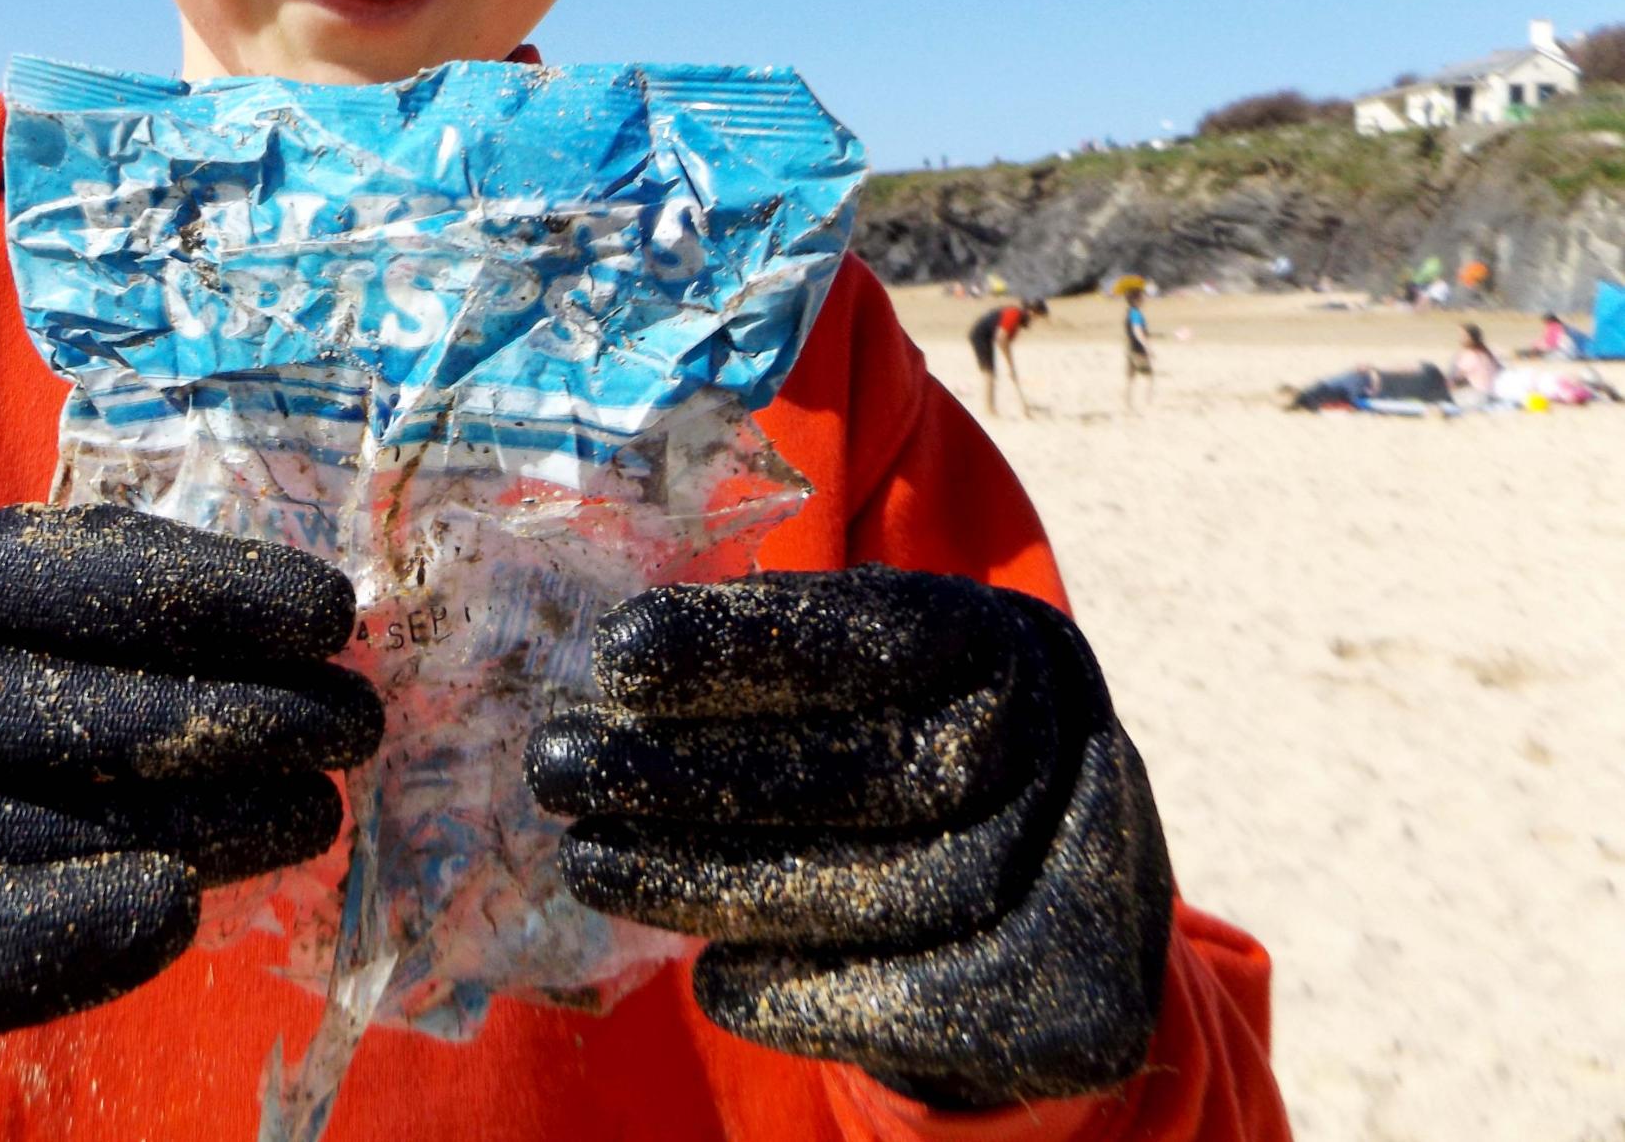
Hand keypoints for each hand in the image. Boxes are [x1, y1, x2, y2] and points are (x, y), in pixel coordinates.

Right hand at [0, 504, 382, 1125]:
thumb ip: (77, 642)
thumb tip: (281, 636)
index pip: (53, 571)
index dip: (202, 586)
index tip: (327, 613)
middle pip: (57, 695)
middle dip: (227, 709)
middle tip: (353, 725)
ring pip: (36, 813)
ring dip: (198, 820)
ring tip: (313, 812)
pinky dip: (81, 925)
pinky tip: (183, 909)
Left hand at [526, 564, 1171, 1108]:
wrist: (1068, 903)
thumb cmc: (912, 754)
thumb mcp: (877, 676)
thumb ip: (774, 659)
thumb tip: (608, 668)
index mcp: (1005, 646)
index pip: (870, 633)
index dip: (741, 642)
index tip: (617, 651)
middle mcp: (1062, 750)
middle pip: (865, 771)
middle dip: (693, 773)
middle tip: (557, 768)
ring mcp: (1084, 881)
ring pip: (875, 893)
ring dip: (712, 885)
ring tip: (591, 864)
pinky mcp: (1069, 1007)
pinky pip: (914, 1006)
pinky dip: (796, 995)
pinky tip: (710, 978)